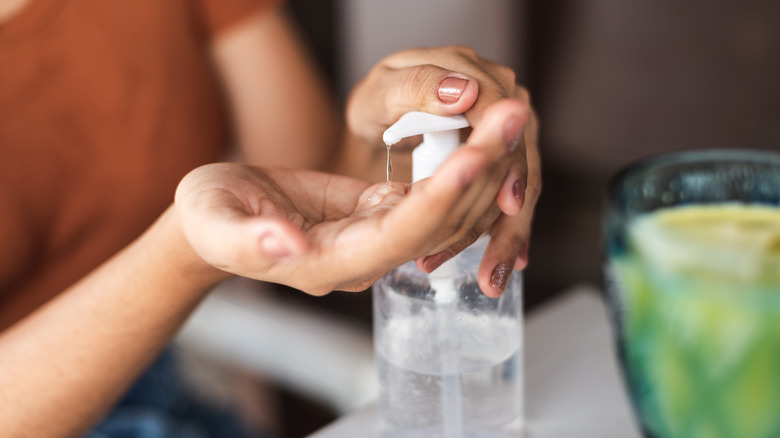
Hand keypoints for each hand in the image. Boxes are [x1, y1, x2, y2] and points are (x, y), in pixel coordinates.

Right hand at [175, 101, 526, 295]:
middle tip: (511, 115)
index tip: (471, 158)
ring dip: (480, 161)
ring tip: (509, 112)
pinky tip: (484, 128)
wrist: (218, 220)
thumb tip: (287, 245)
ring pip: (444, 206)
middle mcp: (365, 257)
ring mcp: (377, 236)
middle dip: (478, 169)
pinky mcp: (379, 211)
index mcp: (329, 263)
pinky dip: (461, 161)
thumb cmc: (211, 220)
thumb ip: (251, 242)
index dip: (436, 200)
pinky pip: (432, 192)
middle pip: (437, 220)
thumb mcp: (217, 226)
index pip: (398, 236)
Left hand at [347, 46, 540, 295]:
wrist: (384, 116)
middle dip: (510, 219)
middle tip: (494, 266)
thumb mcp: (384, 91)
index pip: (504, 117)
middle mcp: (503, 101)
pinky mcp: (503, 161)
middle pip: (520, 162)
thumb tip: (464, 90)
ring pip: (518, 189)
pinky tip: (501, 267)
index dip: (507, 161)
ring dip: (506, 237)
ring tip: (491, 278)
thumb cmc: (380, 102)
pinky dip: (503, 234)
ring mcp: (506, 133)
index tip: (507, 203)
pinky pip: (509, 200)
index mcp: (477, 76)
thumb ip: (418, 86)